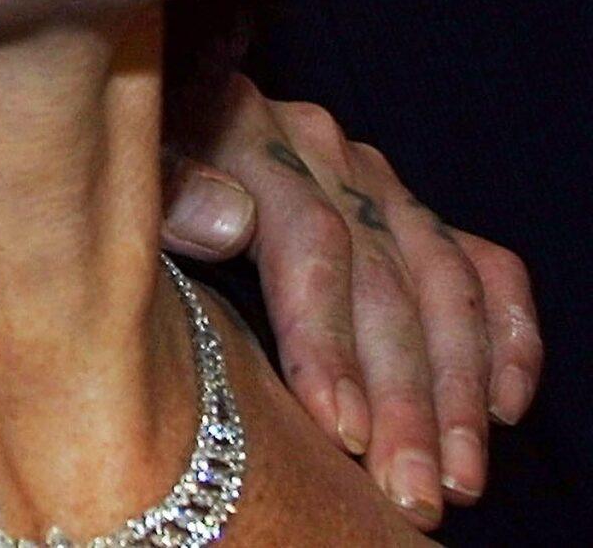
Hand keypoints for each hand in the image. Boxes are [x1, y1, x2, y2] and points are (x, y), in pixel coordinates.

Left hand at [162, 75, 541, 527]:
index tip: (340, 428)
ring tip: (455, 478)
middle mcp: (320, 148)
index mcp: (243, 128)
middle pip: (382, 278)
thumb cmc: (113, 181)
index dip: (328, 339)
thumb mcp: (117, 177)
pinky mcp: (407, 209)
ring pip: (442, 285)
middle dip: (403, 398)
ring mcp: (370, 179)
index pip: (307, 241)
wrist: (141, 130)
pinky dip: (503, 336)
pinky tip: (503, 408)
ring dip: (457, 389)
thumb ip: (166, 193)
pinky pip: (481, 267)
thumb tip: (225, 221)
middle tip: (407, 490)